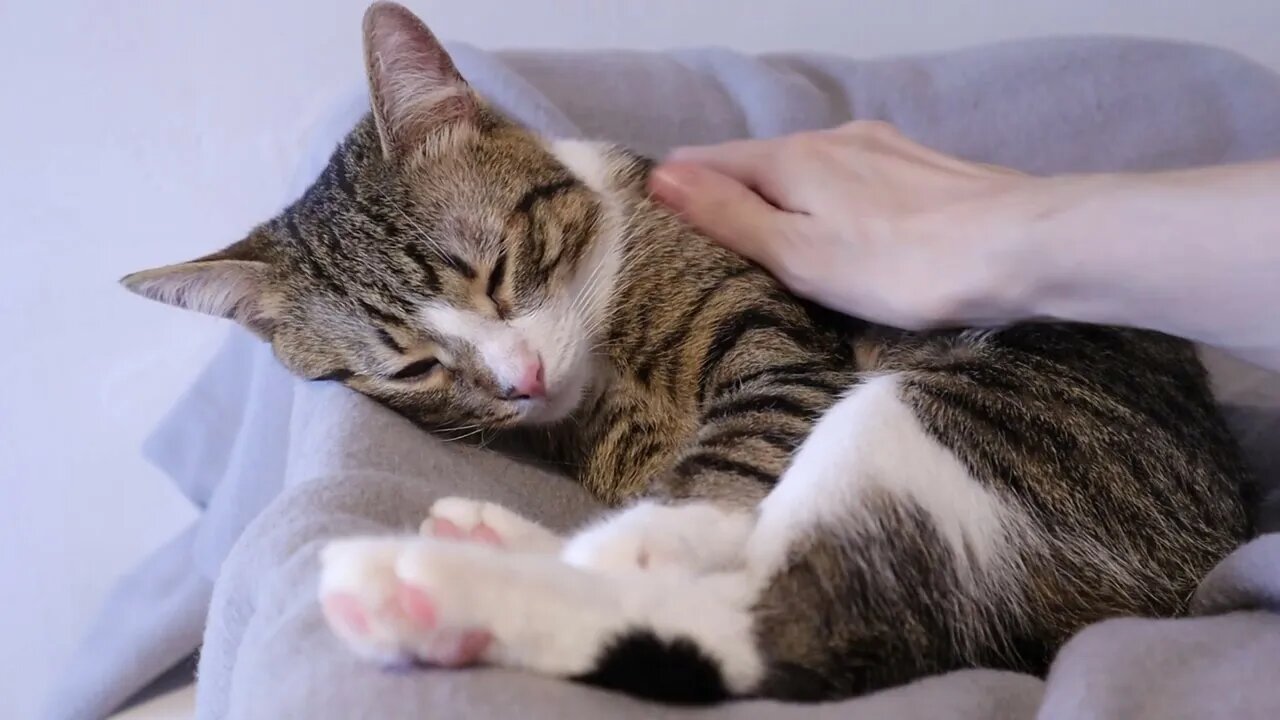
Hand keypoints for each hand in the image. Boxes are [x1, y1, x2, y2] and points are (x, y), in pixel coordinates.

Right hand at [648, 121, 1038, 329]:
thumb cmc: (901, 266)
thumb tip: (660, 178)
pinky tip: (842, 232)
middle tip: (709, 251)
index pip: (705, 162)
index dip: (675, 191)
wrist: (1024, 248)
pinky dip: (827, 200)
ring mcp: (880, 147)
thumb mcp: (800, 254)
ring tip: (773, 247)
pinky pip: (849, 177)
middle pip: (757, 163)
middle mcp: (831, 138)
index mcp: (791, 159)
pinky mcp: (920, 166)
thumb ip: (730, 217)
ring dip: (781, 199)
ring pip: (807, 169)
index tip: (655, 229)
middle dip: (727, 197)